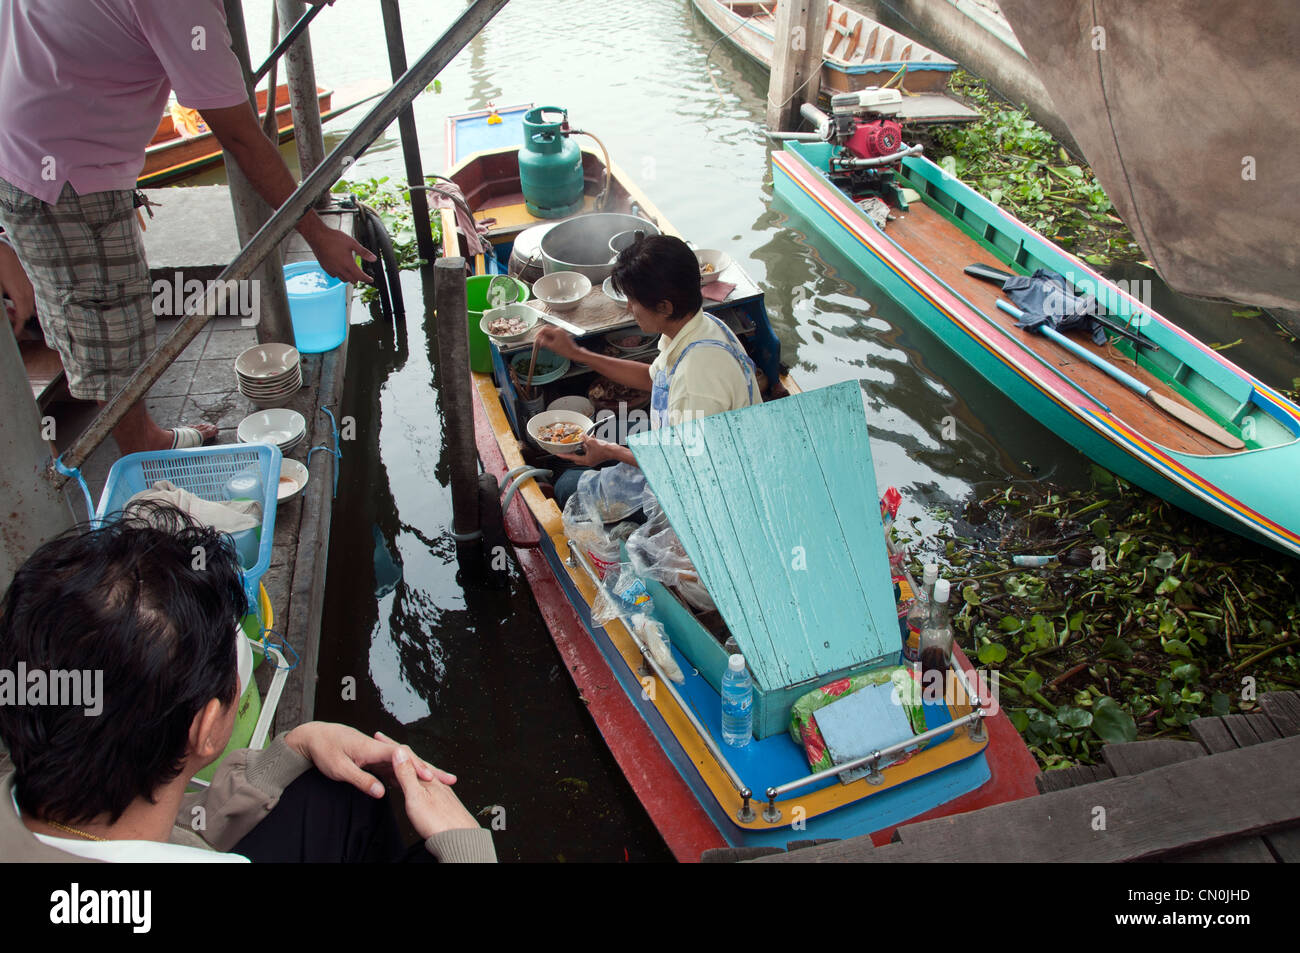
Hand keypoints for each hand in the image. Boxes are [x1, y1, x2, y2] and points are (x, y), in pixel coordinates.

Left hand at [0, 241, 35, 336]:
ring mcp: (34, 287)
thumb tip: (4, 313)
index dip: (18, 327)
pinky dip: (25, 301)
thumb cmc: (0, 266)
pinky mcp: (34, 282)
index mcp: (21, 295)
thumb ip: (2, 304)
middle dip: (18, 317)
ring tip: (10, 305)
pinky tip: (16, 296)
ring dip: (22, 309)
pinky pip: (33, 297)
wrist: (3, 249)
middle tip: (8, 315)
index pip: (22, 317)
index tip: (15, 332)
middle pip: (28, 313)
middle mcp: (30, 292)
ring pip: (31, 305)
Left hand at [283, 721, 439, 797]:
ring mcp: (378, 752)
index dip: (416, 766)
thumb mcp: (339, 769)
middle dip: (429, 768)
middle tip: (449, 778)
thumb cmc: (325, 750)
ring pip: (405, 763)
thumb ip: (361, 780)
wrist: (315, 736)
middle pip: (409, 758)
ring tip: (440, 781)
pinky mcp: (374, 757)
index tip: (429, 777)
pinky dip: (407, 774)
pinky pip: (395, 767)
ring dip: (422, 772)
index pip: (400, 756)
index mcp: (371, 747)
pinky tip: (415, 783)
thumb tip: (381, 792)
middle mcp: (379, 748)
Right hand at [301, 219, 375, 284]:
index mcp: (348, 264)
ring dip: (349, 278)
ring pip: (343, 279)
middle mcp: (340, 269)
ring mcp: (332, 269)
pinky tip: (340, 269)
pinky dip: (339, 275)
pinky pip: (334, 276)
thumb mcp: (352, 243)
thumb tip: (374, 258)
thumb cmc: (334, 238)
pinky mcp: (325, 268)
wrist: (317, 236)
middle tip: (362, 275)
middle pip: (352, 280)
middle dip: (358, 279)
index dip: (367, 279)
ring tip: (352, 273)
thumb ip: (363, 252)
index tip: (370, 280)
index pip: (360, 276)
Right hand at [391, 745, 479, 839]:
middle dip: (399, 754)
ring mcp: (440, 791)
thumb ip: (407, 774)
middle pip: (414, 763)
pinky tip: (419, 785)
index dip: (391, 747)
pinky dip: (417, 779)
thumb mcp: (417, 796)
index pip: (406, 757)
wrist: (460, 839)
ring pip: (421, 773)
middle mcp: (435, 781)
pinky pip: (426, 784)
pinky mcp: (442, 803)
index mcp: (427, 778)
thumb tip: (399, 751)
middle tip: (388, 744)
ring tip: (399, 762)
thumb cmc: (439, 821)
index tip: (381, 738)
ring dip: (408, 766)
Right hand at [534, 325, 578, 358]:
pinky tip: (548, 342)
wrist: (573, 352)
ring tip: (543, 342)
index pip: (544, 329)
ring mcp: (561, 331)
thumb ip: (544, 342)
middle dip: (542, 334)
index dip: (539, 333)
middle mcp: (559, 329)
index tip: (536, 337)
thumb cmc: (565, 350)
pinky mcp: (562, 334)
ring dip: (545, 336)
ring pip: (550, 331)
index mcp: (557, 331)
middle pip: (547, 329)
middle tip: (538, 340)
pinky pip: (554, 333)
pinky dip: (550, 337)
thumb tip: (538, 339)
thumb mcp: (552, 346)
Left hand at [556, 435, 617, 465]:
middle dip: (572, 451)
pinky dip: (588, 444)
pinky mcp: (596, 454)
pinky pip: (589, 449)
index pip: (572, 458)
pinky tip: (589, 437)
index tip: (558, 454)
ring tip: (579, 439)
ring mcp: (592, 458)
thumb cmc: (603, 449)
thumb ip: (584, 439)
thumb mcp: (591, 442)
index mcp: (586, 461)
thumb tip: (581, 435)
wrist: (614, 451)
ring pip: (584, 451)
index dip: (564, 455)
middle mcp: (588, 461)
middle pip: (577, 456)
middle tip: (566, 448)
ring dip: (582, 445)